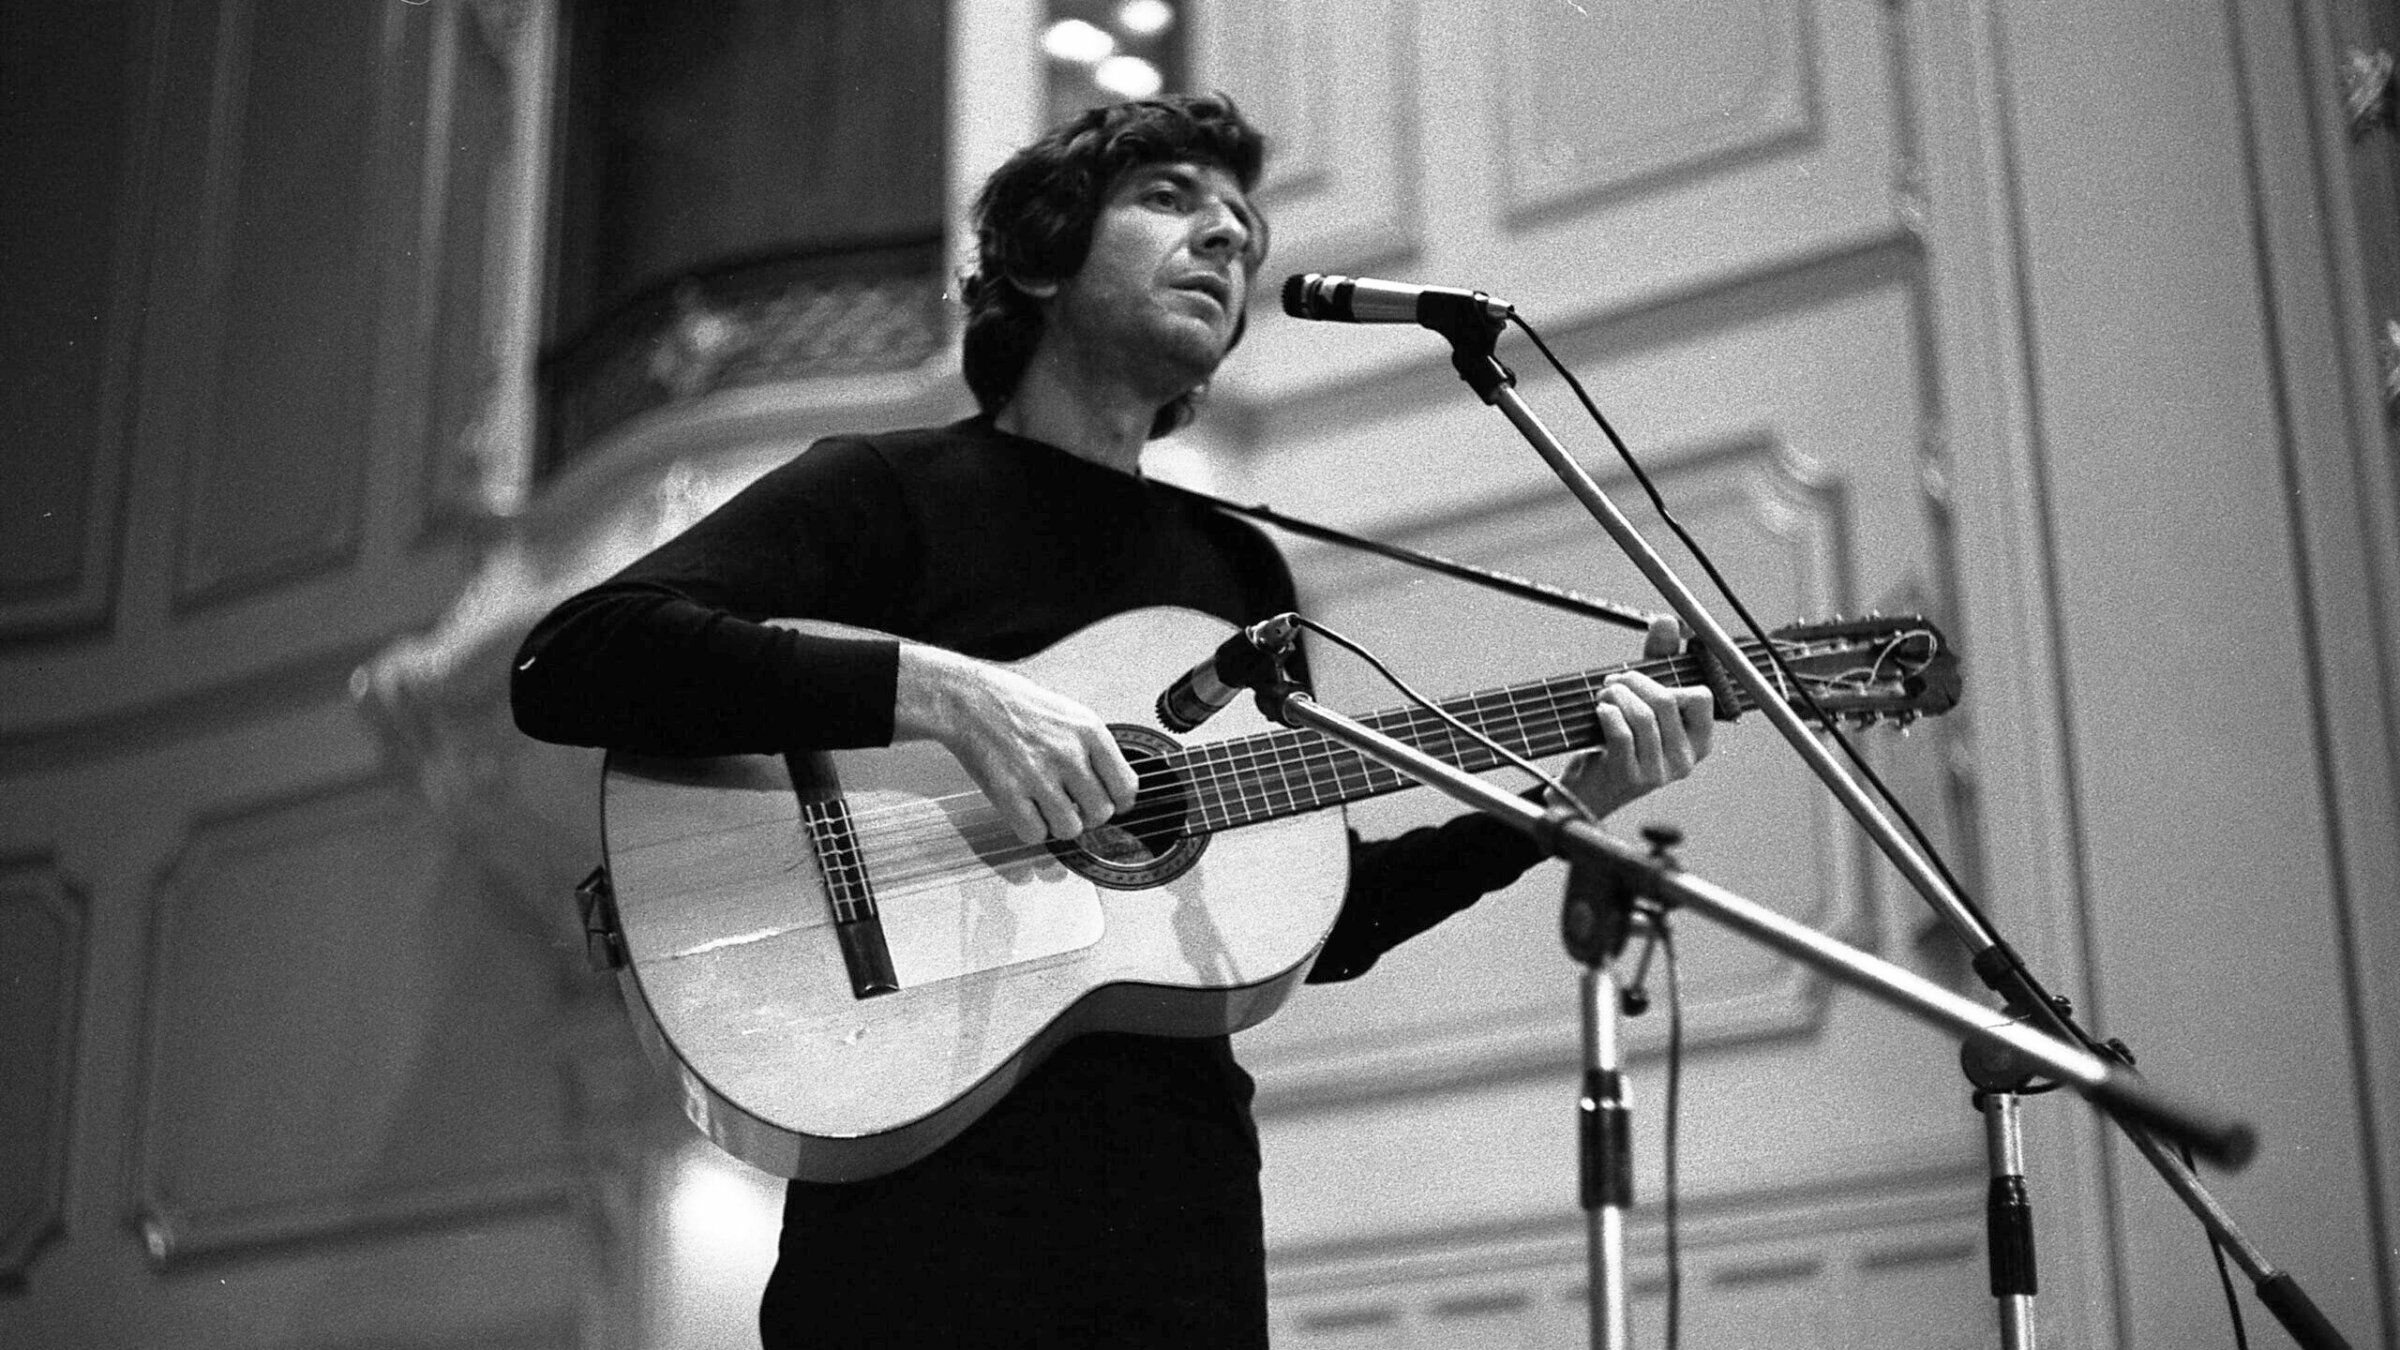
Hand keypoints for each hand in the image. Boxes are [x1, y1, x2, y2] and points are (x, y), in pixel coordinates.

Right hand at [892, 644, 1140, 844]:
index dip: (1118, 802)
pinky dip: (1031, 830)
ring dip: (1058, 825)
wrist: (970, 700)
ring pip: (1070, 829)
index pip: (1126, 787)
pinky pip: (1035, 834)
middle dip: (1087, 815)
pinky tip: (1025, 810)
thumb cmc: (1018, 706)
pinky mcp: (1008, 792)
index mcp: (1089, 732)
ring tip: (1045, 807)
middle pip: (1101, 813)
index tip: (1109, 803)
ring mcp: (1038, 775)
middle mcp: (1068, 753)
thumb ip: (1096, 750)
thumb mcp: (1070, 714)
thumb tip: (1116, 788)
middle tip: (1070, 804)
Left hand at [1552, 615, 1715, 818]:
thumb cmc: (1619, 740)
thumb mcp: (1643, 698)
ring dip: (1617, 696)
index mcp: (1699, 741)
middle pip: (1667, 701)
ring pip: (1643, 716)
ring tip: (1604, 696)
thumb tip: (1668, 622)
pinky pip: (1622, 734)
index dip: (1670, 678)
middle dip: (1634, 682)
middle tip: (1613, 682)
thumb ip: (1659, 660)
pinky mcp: (1632, 778)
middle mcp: (1686, 760)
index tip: (1644, 673)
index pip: (1702, 697)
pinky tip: (1600, 711)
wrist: (1587, 789)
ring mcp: (1660, 772)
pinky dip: (1608, 714)